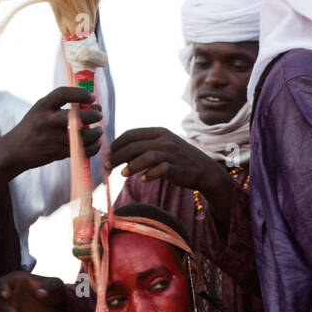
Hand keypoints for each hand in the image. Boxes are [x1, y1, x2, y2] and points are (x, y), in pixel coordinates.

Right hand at [0, 87, 100, 179]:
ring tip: (99, 130)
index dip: (80, 93)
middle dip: (92, 115)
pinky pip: (81, 150)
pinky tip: (95, 144)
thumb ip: (59, 106)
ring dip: (95, 134)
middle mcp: (47, 121)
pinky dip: (92, 148)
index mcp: (42, 106)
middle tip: (99, 114)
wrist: (15, 150)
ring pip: (82, 136)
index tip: (91, 97)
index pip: (62, 94)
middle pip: (76, 116)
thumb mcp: (40, 110)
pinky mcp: (57, 152)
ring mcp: (52, 138)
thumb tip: (89, 103)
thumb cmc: (33, 127)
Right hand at [0, 271, 64, 311]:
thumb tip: (41, 293)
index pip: (1, 283)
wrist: (57, 306)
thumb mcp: (56, 285)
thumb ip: (49, 287)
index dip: (2, 288)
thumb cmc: (54, 290)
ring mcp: (9, 308)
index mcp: (15, 281)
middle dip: (3, 309)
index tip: (6, 295)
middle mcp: (9, 295)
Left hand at [107, 127, 226, 192]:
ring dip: (131, 166)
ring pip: (145, 156)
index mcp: (159, 132)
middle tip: (107, 166)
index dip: (116, 144)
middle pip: (134, 145)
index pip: (131, 134)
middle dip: (117, 156)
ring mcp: (171, 153)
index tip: (108, 154)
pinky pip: (160, 170)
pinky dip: (149, 174)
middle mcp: (164, 140)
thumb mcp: (162, 147)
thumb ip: (143, 147)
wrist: (204, 170)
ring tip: (122, 174)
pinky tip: (143, 179)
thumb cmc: (178, 160)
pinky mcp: (177, 167)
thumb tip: (119, 155)